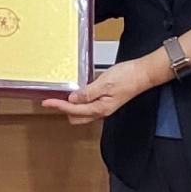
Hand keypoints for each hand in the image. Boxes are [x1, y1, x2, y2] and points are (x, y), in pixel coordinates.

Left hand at [43, 54, 163, 124]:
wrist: (143, 74)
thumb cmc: (128, 77)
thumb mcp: (105, 83)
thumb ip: (88, 92)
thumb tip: (72, 100)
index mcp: (100, 108)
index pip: (73, 110)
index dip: (58, 105)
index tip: (47, 101)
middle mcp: (101, 111)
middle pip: (76, 117)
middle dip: (62, 110)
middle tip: (51, 99)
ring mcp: (103, 107)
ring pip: (81, 113)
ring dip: (70, 107)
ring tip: (60, 96)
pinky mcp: (105, 101)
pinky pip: (88, 106)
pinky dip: (79, 102)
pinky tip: (75, 94)